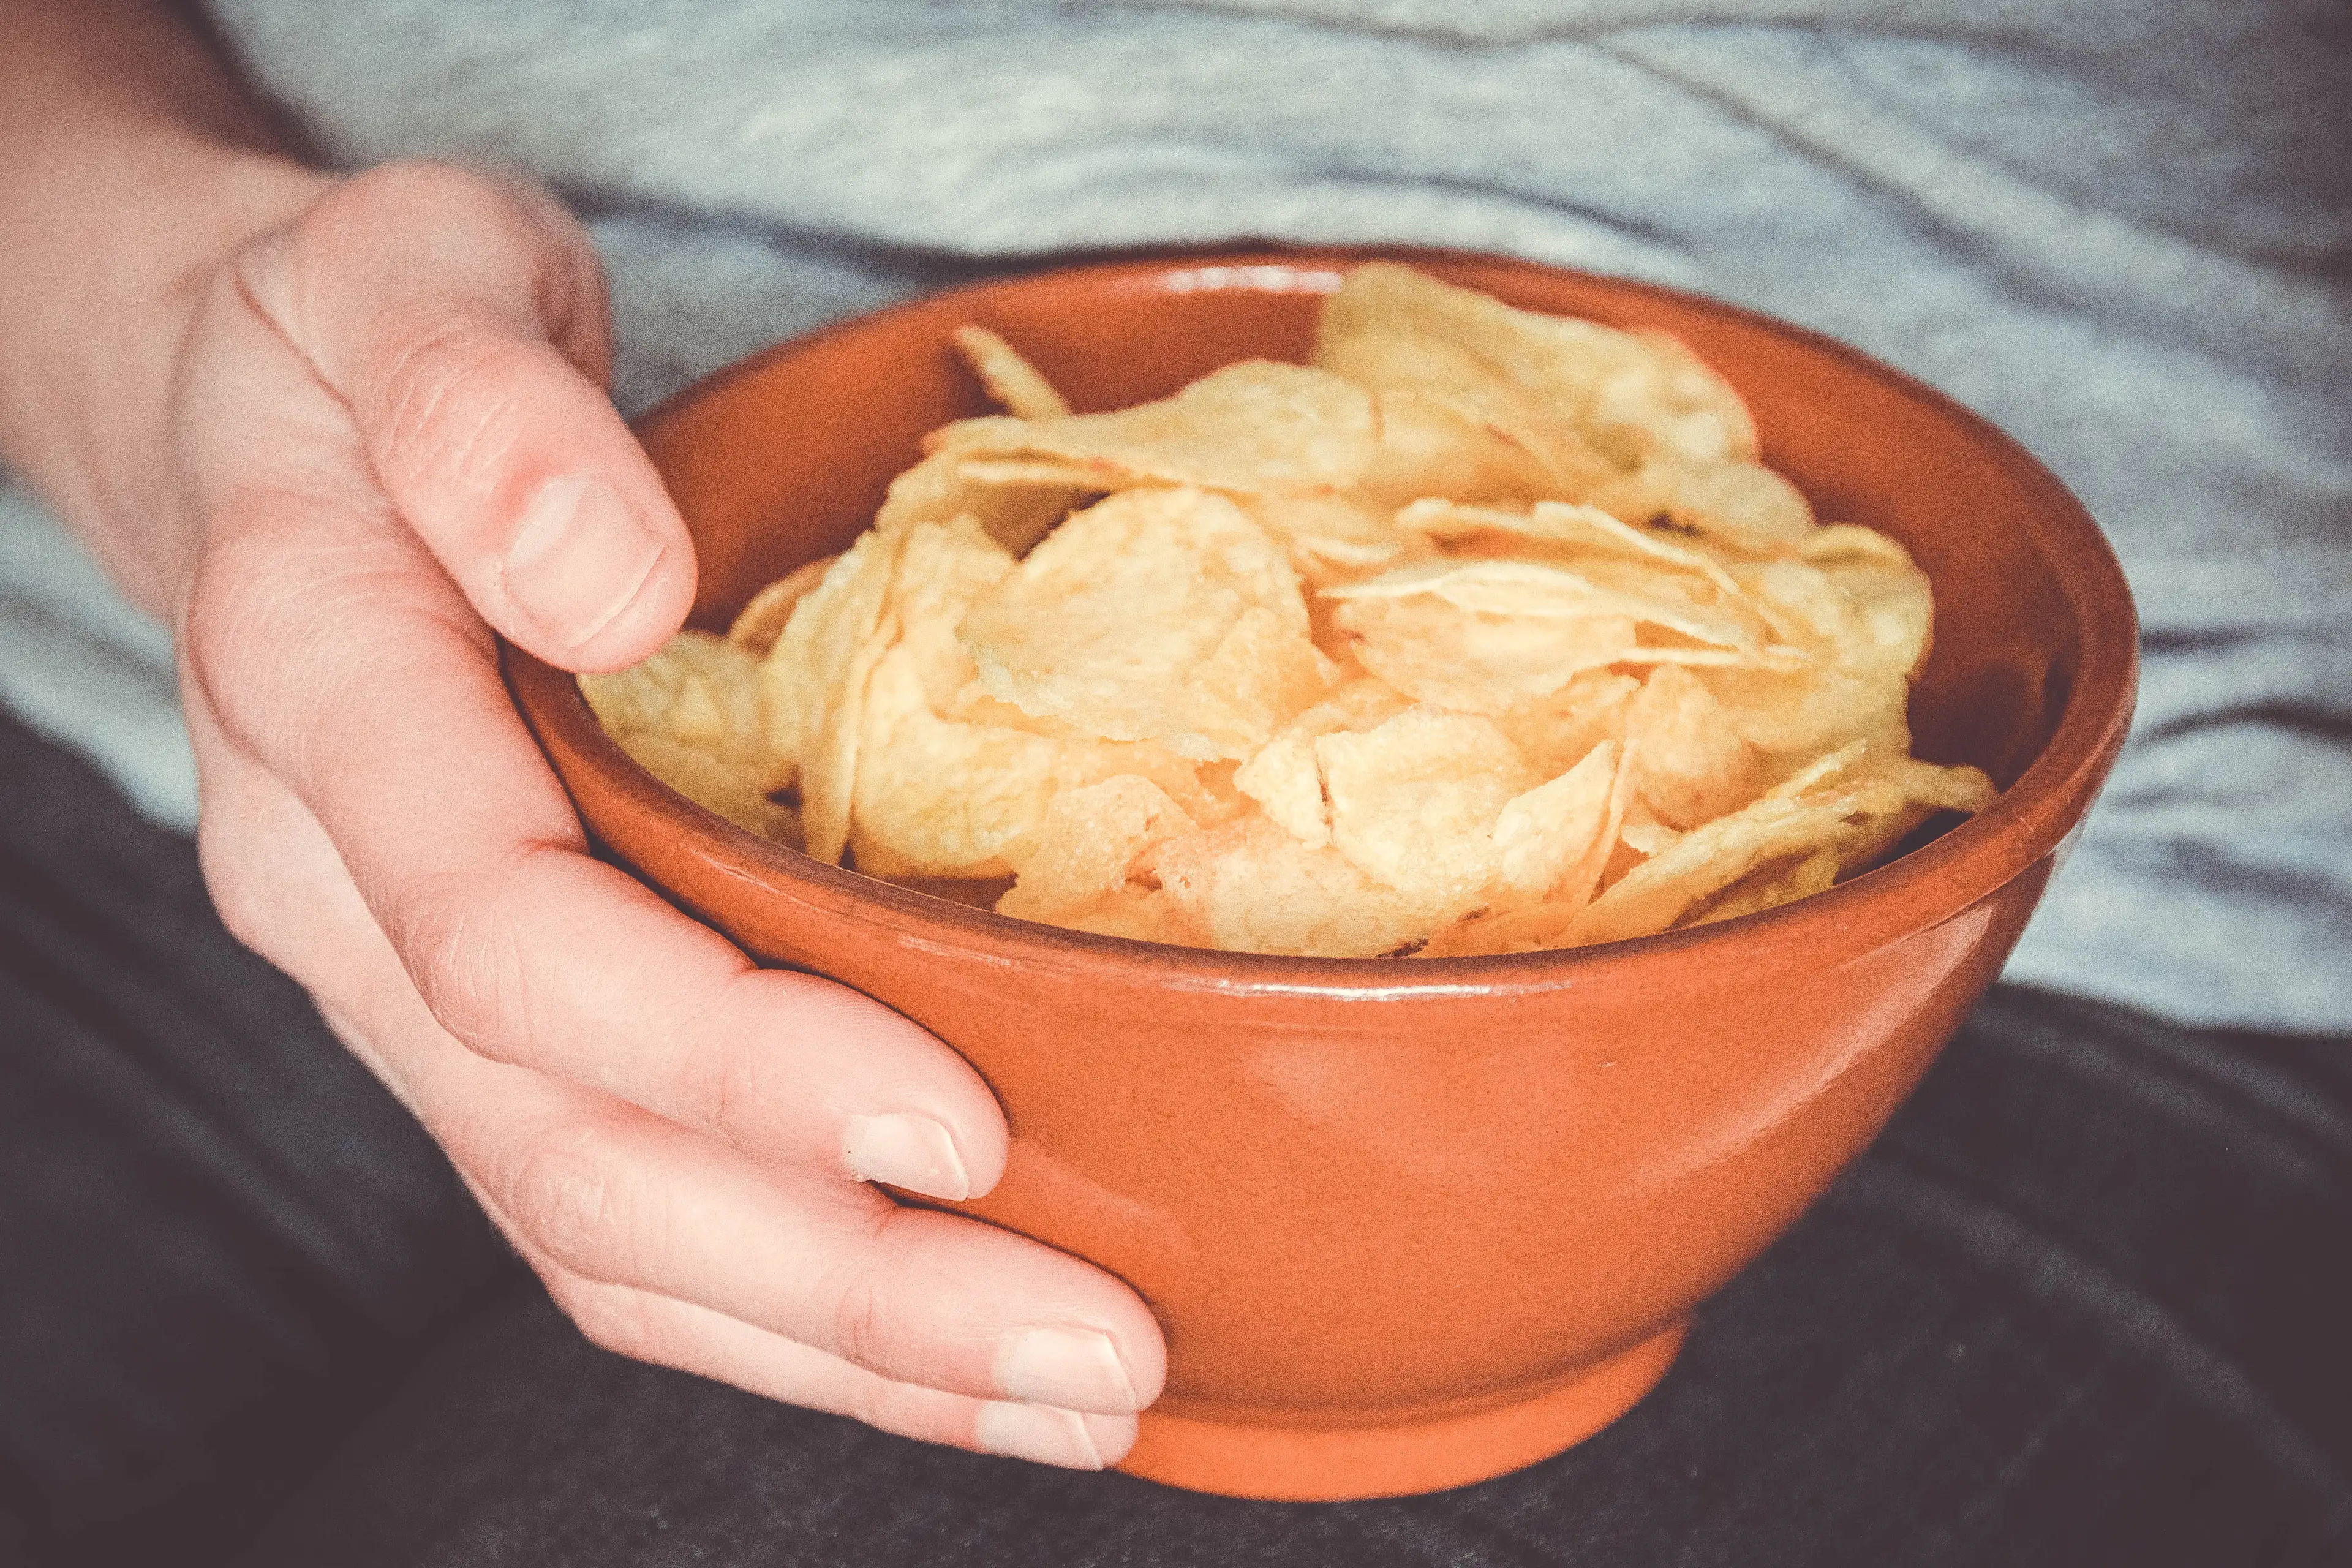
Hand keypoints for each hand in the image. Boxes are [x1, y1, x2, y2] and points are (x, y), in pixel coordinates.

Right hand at [141, 160, 1161, 1466]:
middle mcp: (353, 899)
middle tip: (1083, 1342)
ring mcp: (421, 991)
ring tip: (1071, 1392)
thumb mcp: (410, 278)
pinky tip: (951, 1352)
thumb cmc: (370, 343)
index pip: (510, 941)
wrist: (276, 426)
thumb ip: (483, 413)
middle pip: (575, 1153)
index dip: (723, 1053)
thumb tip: (609, 577)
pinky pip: (626, 1212)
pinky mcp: (505, 1025)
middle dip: (837, 1276)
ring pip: (603, 1233)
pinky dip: (793, 1306)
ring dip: (842, 1342)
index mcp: (328, 708)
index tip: (948, 1126)